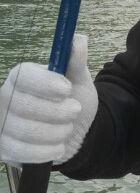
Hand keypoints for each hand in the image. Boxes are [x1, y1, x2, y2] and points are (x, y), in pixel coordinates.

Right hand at [0, 35, 97, 166]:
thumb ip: (76, 62)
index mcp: (21, 77)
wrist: (73, 133)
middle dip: (56, 111)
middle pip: (23, 106)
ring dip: (55, 132)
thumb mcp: (79, 81)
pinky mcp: (3, 148)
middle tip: (75, 110)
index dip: (44, 83)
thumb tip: (78, 39)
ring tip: (67, 128)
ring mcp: (1, 123)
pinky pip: (21, 152)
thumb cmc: (71, 101)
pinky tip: (58, 147)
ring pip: (25, 131)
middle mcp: (5, 98)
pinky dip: (46, 152)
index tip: (67, 89)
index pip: (23, 75)